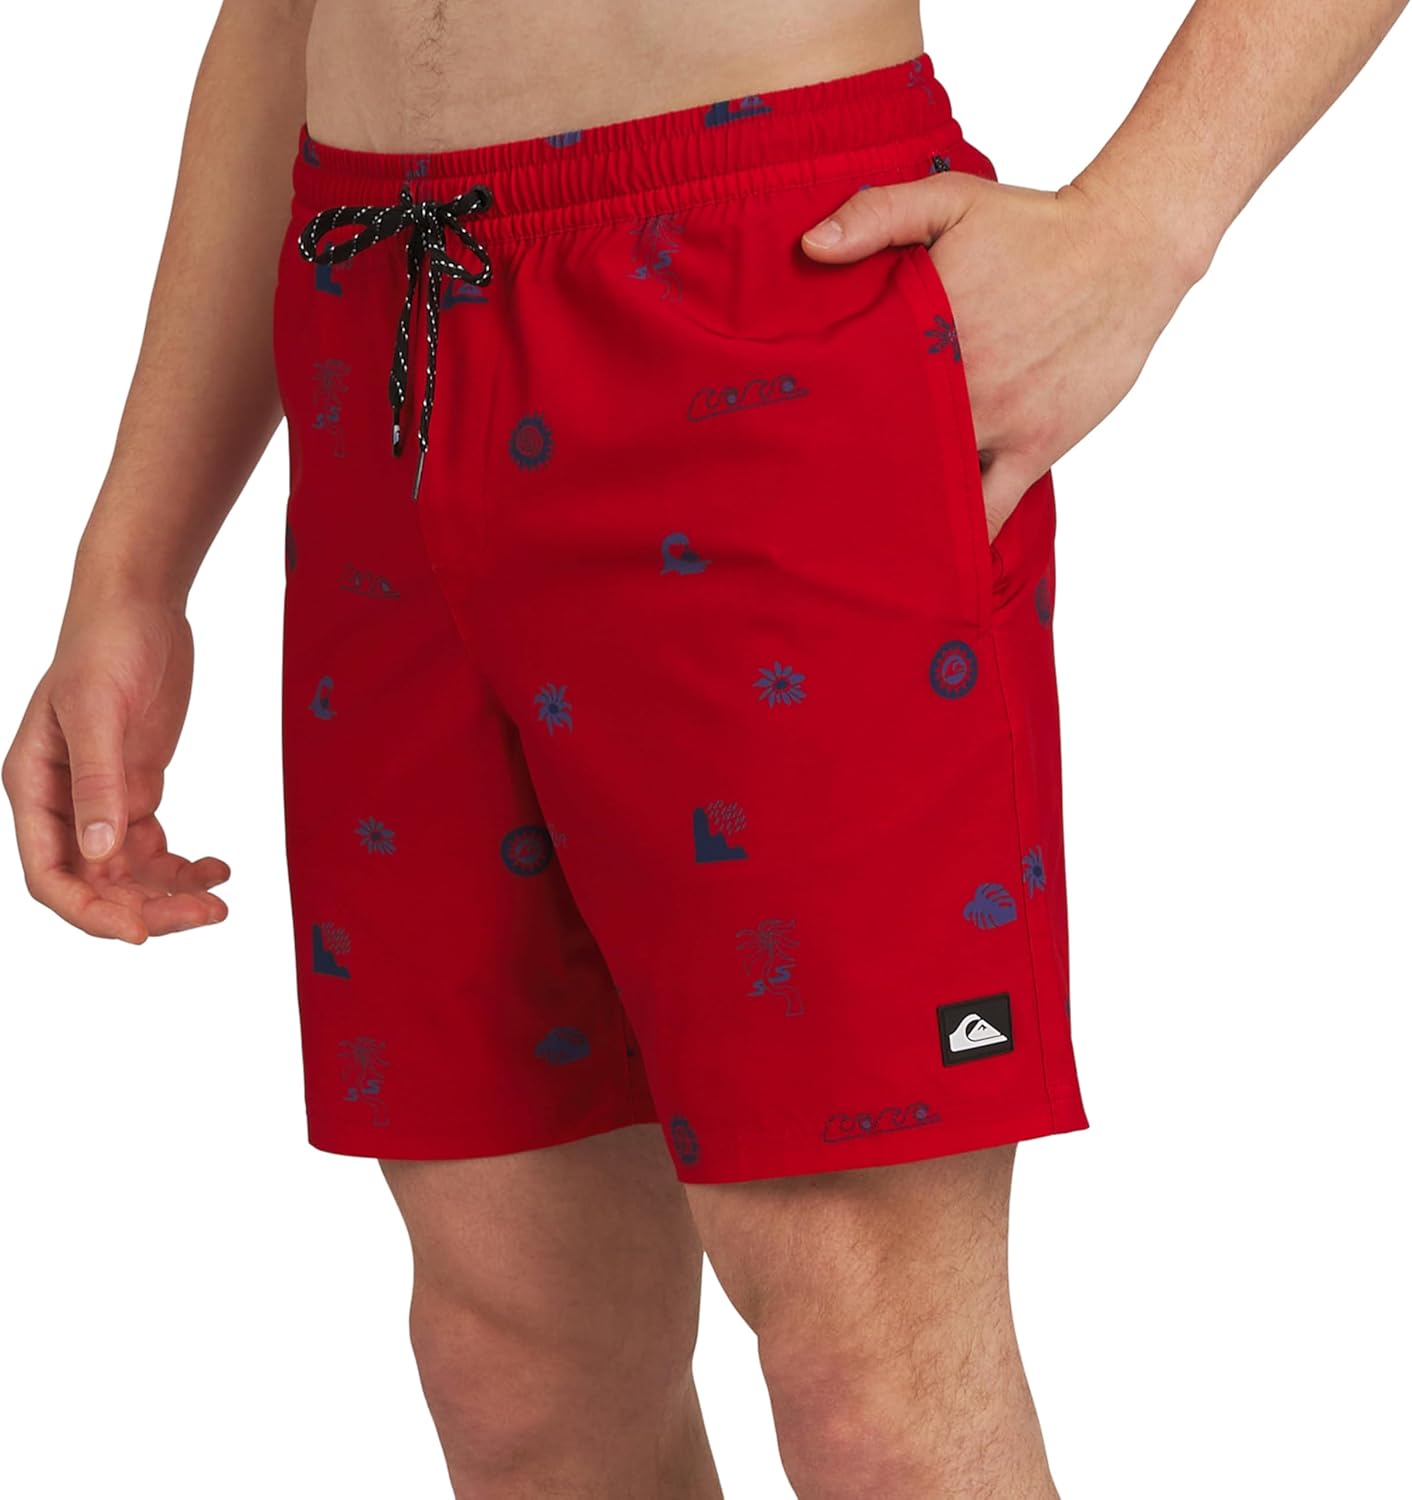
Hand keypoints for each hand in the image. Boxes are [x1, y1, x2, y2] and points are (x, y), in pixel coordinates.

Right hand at [3, 594, 229, 942]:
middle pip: (96, 885)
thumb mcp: (98, 712)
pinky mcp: (136, 788)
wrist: (139, 606)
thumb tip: (101, 854)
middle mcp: (63, 804)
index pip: (50, 876)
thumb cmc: (105, 645)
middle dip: (146, 909)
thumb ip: (99, 784)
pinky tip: (219, 866)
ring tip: (219, 899)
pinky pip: (155, 848)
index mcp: (34, 789)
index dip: (90, 913)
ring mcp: (102, 799)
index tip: (140, 933)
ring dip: (171, 895)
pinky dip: (184, 866)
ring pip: (129, 875)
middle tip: (205, 913)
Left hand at [802, 169, 1199, 539]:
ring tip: (859, 539)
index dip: (818, 417)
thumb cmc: (1035, 225)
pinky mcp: (1035, 446)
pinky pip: (993, 509)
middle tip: (810, 498)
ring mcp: (999, 421)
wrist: (1129, 249)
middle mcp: (959, 383)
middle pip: (886, 445)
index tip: (788, 437)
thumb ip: (876, 214)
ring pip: (933, 484)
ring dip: (900, 509)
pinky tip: (931, 562)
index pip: (854, 388)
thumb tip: (810, 246)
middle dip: (850, 472)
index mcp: (926, 328)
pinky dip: (962, 536)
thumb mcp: (950, 199)